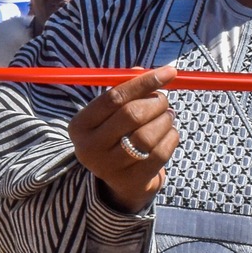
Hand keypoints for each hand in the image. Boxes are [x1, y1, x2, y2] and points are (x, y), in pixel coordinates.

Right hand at [68, 67, 178, 213]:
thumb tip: (146, 71)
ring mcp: (109, 168)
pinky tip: (169, 133)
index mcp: (80, 126)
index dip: (144, 82)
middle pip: (131, 116)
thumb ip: (126, 90)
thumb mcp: (111, 113)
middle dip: (156, 102)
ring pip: (148, 136)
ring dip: (165, 120)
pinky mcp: (131, 181)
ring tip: (167, 116)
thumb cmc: (117, 135)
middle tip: (164, 100)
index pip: (114, 97)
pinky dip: (171, 138)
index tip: (168, 72)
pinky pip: (160, 154)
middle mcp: (89, 148)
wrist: (119, 179)